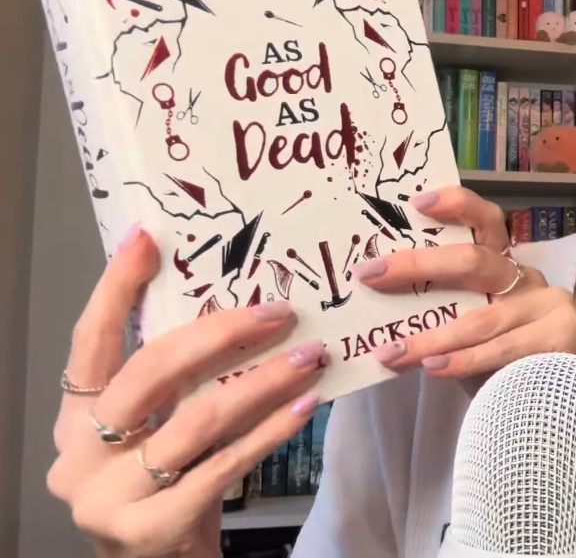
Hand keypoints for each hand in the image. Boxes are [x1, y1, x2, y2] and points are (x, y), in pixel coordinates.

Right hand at [48, 226, 326, 557]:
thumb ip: (173, 380)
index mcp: (75, 419)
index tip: (146, 237)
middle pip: (150, 372)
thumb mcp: (155, 428)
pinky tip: (305, 405)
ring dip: (264, 380)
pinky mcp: (152, 527)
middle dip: (219, 333)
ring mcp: (109, 496)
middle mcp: (79, 455)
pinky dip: (270, 430)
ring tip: (311, 355)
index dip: (115, 289)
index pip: (91, 342)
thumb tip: (233, 303)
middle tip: (279, 310)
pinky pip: (224, 464)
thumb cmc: (165, 485)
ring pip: (197, 418)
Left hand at [354, 186, 575, 379]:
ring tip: (391, 352)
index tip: (417, 202)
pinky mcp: (559, 337)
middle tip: (370, 275)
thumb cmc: (501, 359)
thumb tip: (376, 303)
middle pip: (474, 260)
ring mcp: (546, 305)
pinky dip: (462, 361)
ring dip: (429, 337)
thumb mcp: (469, 325)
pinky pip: (501, 350)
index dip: (456, 204)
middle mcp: (525, 278)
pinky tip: (433, 368)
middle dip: (418, 266)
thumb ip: (440, 310)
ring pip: (480, 319)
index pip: (485, 220)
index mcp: (503, 265)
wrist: (556, 397)